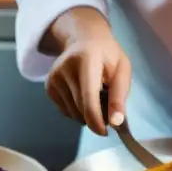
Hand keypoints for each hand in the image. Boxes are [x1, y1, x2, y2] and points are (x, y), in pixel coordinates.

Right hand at [44, 16, 131, 136]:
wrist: (84, 39)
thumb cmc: (107, 55)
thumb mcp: (122, 70)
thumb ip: (119, 96)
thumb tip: (117, 123)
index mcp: (86, 60)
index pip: (88, 97)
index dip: (97, 119)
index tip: (106, 131)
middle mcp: (64, 68)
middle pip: (81, 108)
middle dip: (97, 117)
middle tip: (109, 109)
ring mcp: (53, 78)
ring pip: (73, 113)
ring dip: (87, 115)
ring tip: (97, 97)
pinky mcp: (48, 86)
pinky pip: (66, 111)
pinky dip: (78, 111)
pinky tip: (83, 95)